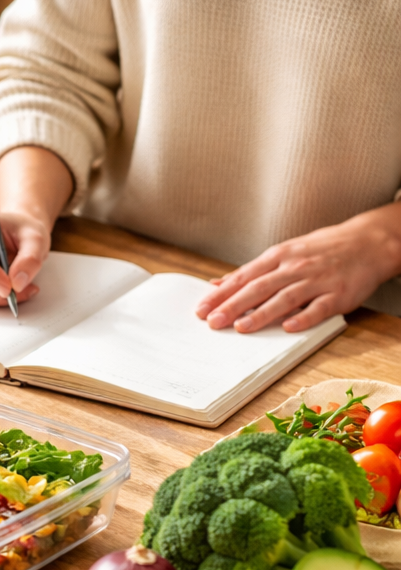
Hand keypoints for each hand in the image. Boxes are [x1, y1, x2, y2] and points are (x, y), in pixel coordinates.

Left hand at [196, 203, 400, 332]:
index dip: (221, 294)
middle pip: (259, 287)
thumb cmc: (319, 250)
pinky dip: (304, 317)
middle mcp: (295, 267)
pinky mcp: (338, 294)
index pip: (243, 277)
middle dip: (233, 305)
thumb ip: (250, 272)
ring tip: (241, 327)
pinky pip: (319, 308)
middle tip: (213, 321)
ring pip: (285, 298)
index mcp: (278, 257)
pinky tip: (288, 328)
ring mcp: (317, 280)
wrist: (368, 241)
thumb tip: (217, 284)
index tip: (201, 309)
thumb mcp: (282, 253)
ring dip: (262, 313)